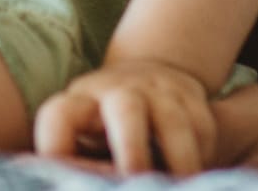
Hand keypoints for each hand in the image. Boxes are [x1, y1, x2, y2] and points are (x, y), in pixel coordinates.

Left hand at [32, 56, 216, 176]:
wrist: (146, 76)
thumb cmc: (105, 125)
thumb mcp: (82, 136)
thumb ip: (77, 161)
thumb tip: (67, 181)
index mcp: (81, 103)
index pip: (58, 117)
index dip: (55, 146)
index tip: (63, 172)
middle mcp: (117, 91)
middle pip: (124, 110)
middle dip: (133, 149)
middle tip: (134, 178)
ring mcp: (157, 89)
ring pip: (173, 121)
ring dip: (180, 161)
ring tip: (179, 186)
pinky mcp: (189, 95)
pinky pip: (202, 128)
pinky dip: (202, 156)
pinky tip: (191, 175)